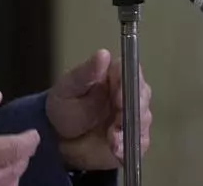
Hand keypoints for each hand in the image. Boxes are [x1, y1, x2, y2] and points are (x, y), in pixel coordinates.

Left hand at [46, 49, 151, 170]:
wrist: (60, 138)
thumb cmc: (65, 107)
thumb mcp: (69, 88)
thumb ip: (86, 73)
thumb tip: (103, 54)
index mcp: (113, 75)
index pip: (129, 71)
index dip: (128, 83)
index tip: (119, 97)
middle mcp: (127, 93)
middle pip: (141, 94)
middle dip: (133, 108)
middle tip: (118, 119)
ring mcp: (132, 116)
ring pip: (143, 118)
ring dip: (128, 129)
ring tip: (111, 137)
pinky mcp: (133, 137)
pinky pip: (139, 141)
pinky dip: (128, 146)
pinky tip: (116, 148)